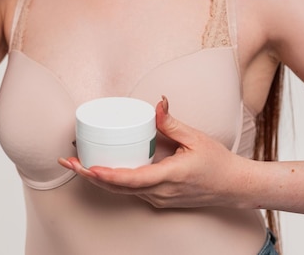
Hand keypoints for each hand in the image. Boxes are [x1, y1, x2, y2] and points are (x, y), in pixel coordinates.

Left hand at [59, 97, 247, 208]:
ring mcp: (159, 199)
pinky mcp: (159, 199)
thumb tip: (156, 104)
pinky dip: (113, 182)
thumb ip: (172, 123)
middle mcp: (160, 193)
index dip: (107, 175)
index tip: (88, 168)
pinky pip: (131, 192)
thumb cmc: (218, 163)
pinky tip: (100, 170)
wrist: (235, 187)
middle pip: (118, 188)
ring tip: (77, 164)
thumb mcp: (196, 138)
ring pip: (122, 192)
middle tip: (68, 162)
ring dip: (98, 179)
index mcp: (170, 177)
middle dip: (90, 176)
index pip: (132, 180)